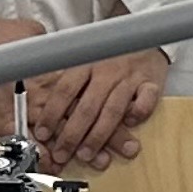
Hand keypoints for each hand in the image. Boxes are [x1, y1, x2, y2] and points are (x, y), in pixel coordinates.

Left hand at [22, 47, 167, 172]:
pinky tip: (131, 125)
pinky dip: (138, 113)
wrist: (144, 37)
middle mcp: (106, 71)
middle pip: (87, 106)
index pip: (64, 90)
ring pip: (112, 110)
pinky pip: (146, 100)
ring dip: (99, 135)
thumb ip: (68, 84)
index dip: (52, 113)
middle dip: (72, 134)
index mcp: (86, 64)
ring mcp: (129, 77)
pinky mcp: (151, 83)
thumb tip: (41, 112)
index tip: (42, 133)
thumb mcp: (85, 61)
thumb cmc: (109, 57)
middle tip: (62, 154)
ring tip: (87, 154)